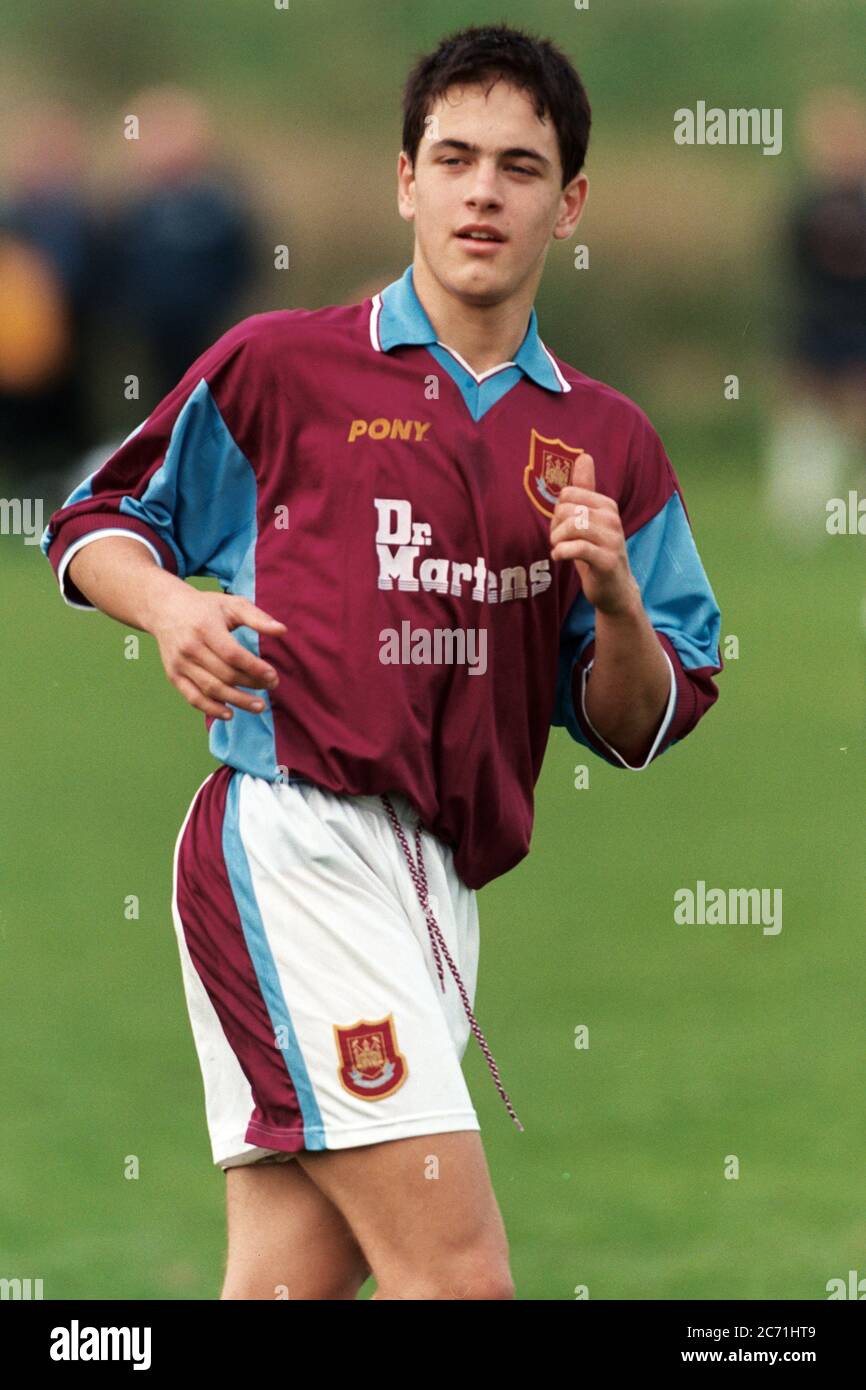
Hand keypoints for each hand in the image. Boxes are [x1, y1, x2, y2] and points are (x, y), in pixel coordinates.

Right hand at [149, 587, 285, 719]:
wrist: (165, 610)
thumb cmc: (205, 607)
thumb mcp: (232, 604)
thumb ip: (258, 618)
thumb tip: (283, 631)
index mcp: (205, 628)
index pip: (232, 654)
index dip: (254, 668)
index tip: (273, 676)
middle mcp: (190, 647)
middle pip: (225, 674)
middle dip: (251, 684)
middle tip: (272, 686)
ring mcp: (180, 664)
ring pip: (211, 689)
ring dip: (238, 700)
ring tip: (259, 706)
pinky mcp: (174, 675)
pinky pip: (193, 697)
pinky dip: (212, 709)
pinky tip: (230, 713)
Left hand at [549, 452, 638, 614]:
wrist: (615, 589)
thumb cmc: (597, 552)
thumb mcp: (590, 519)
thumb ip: (586, 489)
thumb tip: (584, 456)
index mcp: (606, 505)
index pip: (568, 493)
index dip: (557, 511)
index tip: (561, 527)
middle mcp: (612, 518)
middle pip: (567, 509)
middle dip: (555, 526)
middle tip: (559, 541)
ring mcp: (612, 539)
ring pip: (571, 526)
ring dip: (557, 540)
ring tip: (559, 549)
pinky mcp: (607, 560)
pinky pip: (577, 548)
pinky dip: (562, 552)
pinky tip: (559, 557)